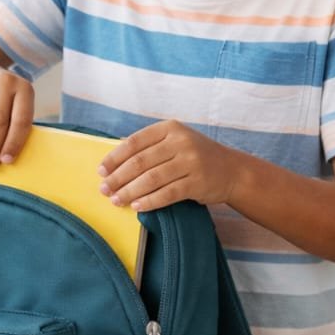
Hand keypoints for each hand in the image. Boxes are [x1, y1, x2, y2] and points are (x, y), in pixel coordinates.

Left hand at [98, 121, 237, 210]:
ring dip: (130, 192)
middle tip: (104, 190)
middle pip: (140, 162)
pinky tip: (137, 206)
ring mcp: (191, 162)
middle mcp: (180, 142)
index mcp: (170, 128)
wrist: (232, 171)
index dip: (115, 158)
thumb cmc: (196, 156)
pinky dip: (149, 201)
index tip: (101, 171)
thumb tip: (115, 154)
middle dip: (118, 178)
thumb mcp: (175, 141)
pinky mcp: (197, 182)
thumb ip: (150, 145)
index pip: (134, 142)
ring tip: (116, 200)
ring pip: (151, 179)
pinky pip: (167, 194)